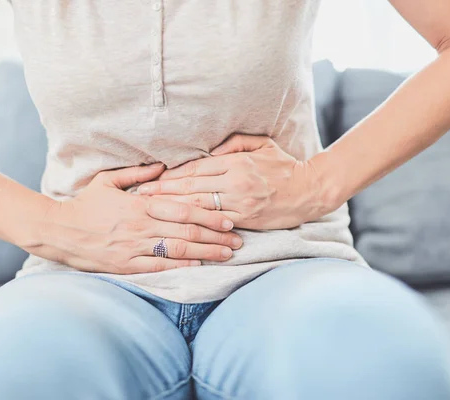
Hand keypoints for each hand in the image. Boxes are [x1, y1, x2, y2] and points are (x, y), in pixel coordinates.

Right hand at [28, 164, 242, 273]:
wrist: (57, 231)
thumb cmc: (84, 204)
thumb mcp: (108, 181)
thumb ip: (137, 175)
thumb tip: (163, 166)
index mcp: (140, 205)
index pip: (183, 209)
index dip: (210, 215)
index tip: (229, 219)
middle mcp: (141, 227)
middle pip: (187, 231)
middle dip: (216, 236)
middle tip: (238, 240)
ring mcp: (134, 247)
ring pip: (178, 250)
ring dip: (206, 253)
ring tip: (227, 254)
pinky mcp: (126, 265)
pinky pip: (159, 266)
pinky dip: (181, 265)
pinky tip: (199, 265)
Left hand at [137, 135, 328, 229]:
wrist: (310, 190)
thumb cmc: (284, 166)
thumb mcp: (262, 144)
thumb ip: (234, 143)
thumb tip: (209, 150)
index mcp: (236, 161)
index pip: (195, 168)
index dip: (170, 175)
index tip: (150, 178)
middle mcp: (235, 181)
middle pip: (191, 187)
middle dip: (163, 191)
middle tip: (140, 196)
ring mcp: (239, 201)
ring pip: (198, 205)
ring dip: (172, 208)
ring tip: (151, 210)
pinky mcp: (245, 218)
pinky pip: (214, 221)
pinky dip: (194, 222)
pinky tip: (178, 224)